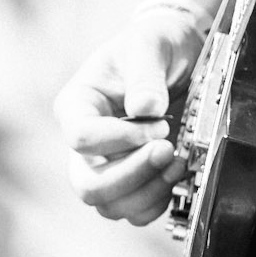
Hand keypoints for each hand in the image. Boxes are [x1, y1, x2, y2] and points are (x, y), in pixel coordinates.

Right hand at [53, 5, 208, 225]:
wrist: (177, 57)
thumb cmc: (154, 46)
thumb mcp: (149, 45)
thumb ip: (145, 74)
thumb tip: (146, 109)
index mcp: (77, 106)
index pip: (81, 137)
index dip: (120, 139)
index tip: (159, 125)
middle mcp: (85, 144)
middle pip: (88, 184)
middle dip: (132, 175)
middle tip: (167, 150)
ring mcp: (106, 167)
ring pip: (112, 205)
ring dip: (149, 191)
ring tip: (178, 161)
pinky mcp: (132, 182)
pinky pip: (135, 211)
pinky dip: (158, 200)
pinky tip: (177, 172)